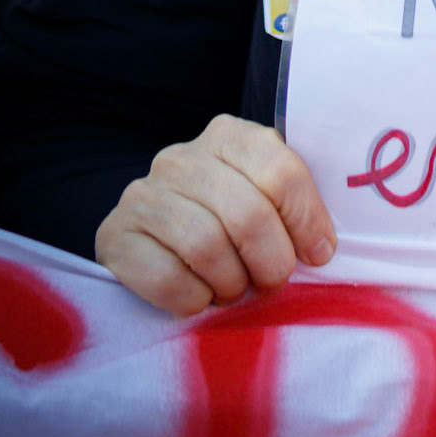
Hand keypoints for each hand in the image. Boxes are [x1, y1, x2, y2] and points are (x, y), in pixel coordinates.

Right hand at [95, 114, 335, 314]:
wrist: (151, 243)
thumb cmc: (224, 224)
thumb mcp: (261, 199)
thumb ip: (290, 207)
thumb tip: (321, 250)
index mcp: (228, 136)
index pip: (281, 171)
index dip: (306, 220)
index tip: (318, 253)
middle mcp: (181, 158)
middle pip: (248, 214)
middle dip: (271, 261)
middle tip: (272, 282)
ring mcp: (143, 195)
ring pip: (207, 246)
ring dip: (231, 283)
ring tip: (233, 289)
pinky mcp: (115, 236)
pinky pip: (167, 278)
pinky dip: (193, 300)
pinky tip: (199, 297)